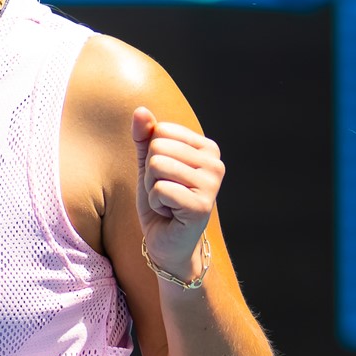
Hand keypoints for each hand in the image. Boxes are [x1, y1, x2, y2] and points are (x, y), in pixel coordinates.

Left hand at [132, 106, 223, 280]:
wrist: (168, 244)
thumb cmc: (161, 204)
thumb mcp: (148, 166)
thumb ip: (144, 138)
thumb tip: (140, 110)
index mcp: (207, 148)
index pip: (161, 131)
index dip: (152, 157)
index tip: (164, 178)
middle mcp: (215, 162)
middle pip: (158, 148)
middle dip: (150, 174)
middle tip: (164, 194)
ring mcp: (212, 183)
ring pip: (157, 166)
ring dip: (152, 189)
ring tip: (167, 203)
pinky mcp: (202, 204)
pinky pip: (160, 189)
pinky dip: (157, 204)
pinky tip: (170, 214)